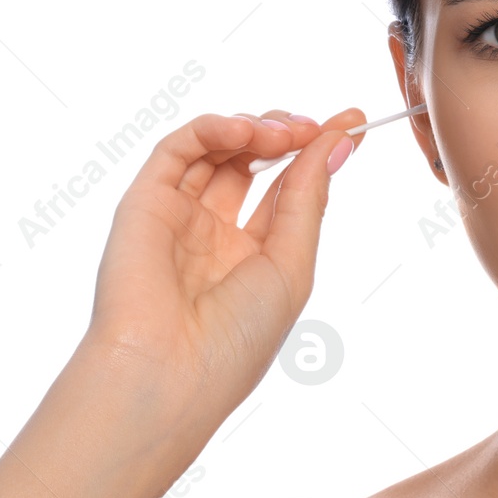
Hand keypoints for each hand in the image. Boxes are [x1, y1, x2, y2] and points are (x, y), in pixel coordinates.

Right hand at [80, 108, 366, 433]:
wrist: (169, 374)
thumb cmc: (235, 340)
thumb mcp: (292, 265)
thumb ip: (308, 200)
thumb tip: (338, 143)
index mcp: (252, 257)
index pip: (287, 189)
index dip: (319, 152)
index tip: (354, 123)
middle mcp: (213, 233)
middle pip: (252, 161)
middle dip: (289, 134)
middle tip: (319, 126)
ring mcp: (177, 216)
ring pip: (216, 149)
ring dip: (256, 129)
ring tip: (286, 134)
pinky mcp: (143, 204)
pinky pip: (177, 150)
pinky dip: (213, 129)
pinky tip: (246, 132)